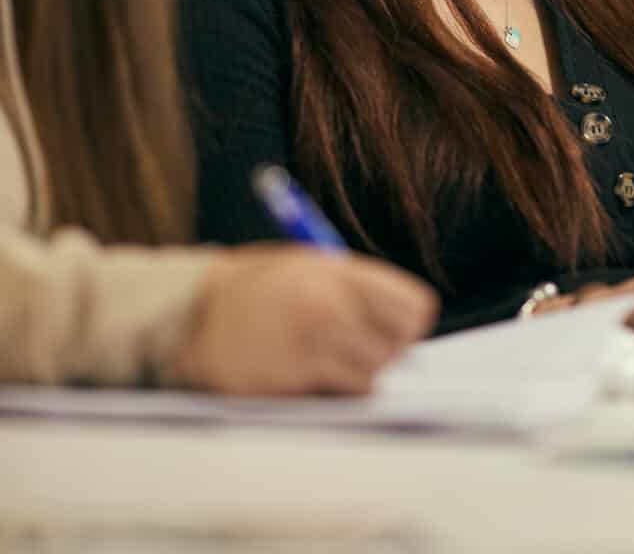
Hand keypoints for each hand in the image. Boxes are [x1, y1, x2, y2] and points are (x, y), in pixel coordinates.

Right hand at [175, 248, 438, 394]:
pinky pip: (344, 394)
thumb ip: (359, 289)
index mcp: (339, 272)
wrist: (194, 313)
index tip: (395, 323)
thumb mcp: (311, 265)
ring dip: (361, 371)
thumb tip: (414, 322)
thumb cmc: (261, 287)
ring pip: (374, 374)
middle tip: (357, 340)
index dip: (408, 320)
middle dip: (386, 348)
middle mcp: (329, 306)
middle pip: (399, 345)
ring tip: (327, 353)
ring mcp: (311, 345)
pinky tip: (310, 369)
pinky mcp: (293, 380)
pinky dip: (338, 389)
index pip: (414, 306)